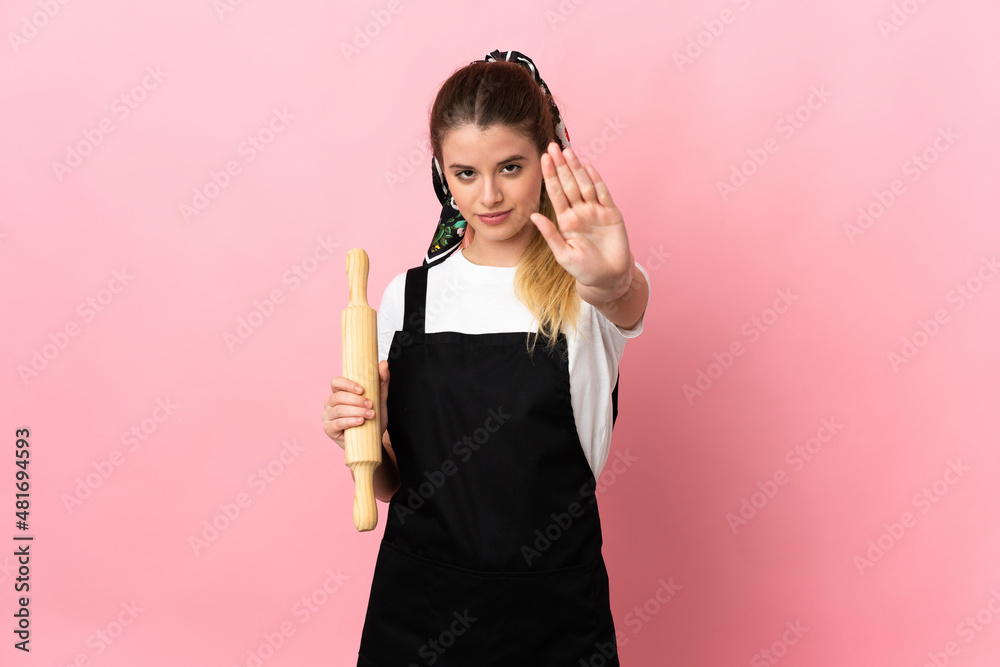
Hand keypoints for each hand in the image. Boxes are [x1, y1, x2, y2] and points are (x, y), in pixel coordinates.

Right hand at [322, 360, 389, 450]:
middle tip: (370, 404)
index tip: (362, 390)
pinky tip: (360, 422)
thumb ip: (381, 382)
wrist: (373, 439)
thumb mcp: (379, 399)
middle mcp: (330, 403)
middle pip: (338, 397)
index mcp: (339, 392)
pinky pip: (337, 423)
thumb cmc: (372, 418)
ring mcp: (328, 416)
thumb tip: (383, 363)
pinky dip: (350, 421)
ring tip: (370, 415)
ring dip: (356, 411)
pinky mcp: (329, 429)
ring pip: (338, 410)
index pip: (336, 382)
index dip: (347, 384)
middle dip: (356, 400)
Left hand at [529, 142, 632, 296]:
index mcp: (566, 221)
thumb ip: (550, 235)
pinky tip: (589, 167)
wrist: (609, 277)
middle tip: (552, 147)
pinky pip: (603, 194)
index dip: (550, 176)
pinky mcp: (612, 214)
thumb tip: (533, 216)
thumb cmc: (584, 270)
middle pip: (569, 184)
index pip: (555, 193)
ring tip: (568, 151)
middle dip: (561, 165)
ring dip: (576, 168)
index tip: (543, 159)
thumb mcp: (563, 255)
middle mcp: (580, 212)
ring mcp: (596, 211)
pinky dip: (597, 180)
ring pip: (584, 185)